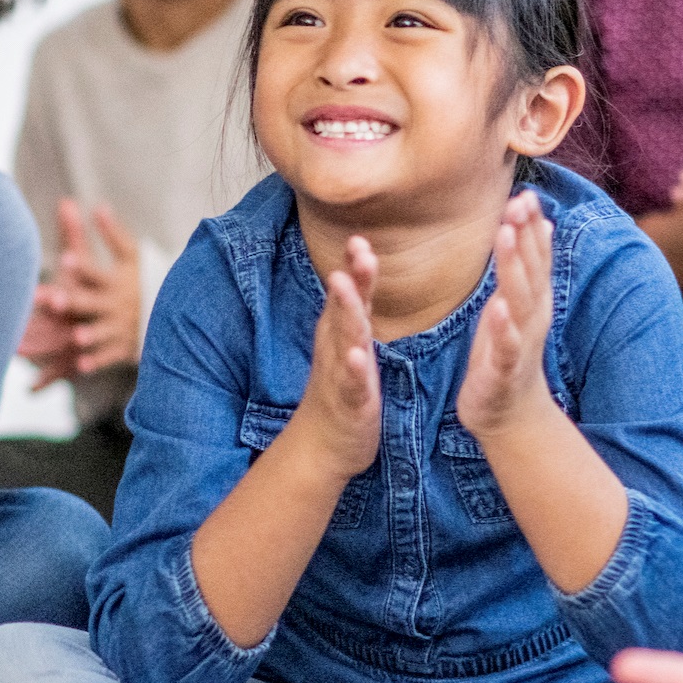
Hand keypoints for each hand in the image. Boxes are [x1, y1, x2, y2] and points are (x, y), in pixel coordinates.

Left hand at [21, 199, 143, 387]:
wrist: (171, 312)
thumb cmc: (143, 279)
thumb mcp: (131, 256)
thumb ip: (113, 234)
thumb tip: (99, 206)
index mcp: (114, 281)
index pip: (96, 271)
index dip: (82, 266)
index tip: (65, 258)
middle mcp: (115, 305)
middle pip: (90, 302)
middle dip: (72, 302)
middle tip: (53, 300)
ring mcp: (119, 328)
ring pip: (102, 332)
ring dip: (91, 335)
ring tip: (77, 337)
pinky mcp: (121, 348)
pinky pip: (110, 357)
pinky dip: (98, 362)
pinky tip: (82, 367)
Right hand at [297, 234, 382, 482]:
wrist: (322, 445)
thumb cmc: (343, 389)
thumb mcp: (351, 342)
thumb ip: (357, 307)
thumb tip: (360, 268)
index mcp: (344, 332)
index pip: (352, 294)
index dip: (356, 266)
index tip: (360, 237)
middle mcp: (339, 347)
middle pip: (346, 308)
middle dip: (353, 279)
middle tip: (358, 248)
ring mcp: (342, 374)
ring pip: (346, 340)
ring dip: (348, 313)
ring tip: (345, 286)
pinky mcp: (350, 403)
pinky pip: (352, 384)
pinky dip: (353, 369)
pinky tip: (357, 356)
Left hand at [458, 189, 557, 438]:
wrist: (509, 412)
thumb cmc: (507, 352)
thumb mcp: (517, 303)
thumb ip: (527, 266)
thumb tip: (538, 224)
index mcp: (533, 299)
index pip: (537, 257)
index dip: (533, 226)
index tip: (526, 193)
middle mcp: (533, 316)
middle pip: (532, 270)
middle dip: (526, 235)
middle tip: (519, 202)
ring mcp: (522, 341)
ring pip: (520, 299)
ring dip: (514, 266)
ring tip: (506, 235)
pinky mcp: (506, 368)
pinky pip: (507, 345)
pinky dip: (504, 326)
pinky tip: (498, 307)